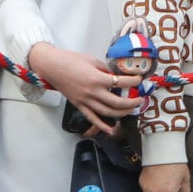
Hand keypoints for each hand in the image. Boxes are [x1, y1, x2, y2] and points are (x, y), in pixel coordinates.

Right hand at [28, 43, 142, 132]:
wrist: (52, 67)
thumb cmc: (71, 60)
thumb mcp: (93, 61)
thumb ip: (106, 70)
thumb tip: (117, 75)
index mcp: (97, 79)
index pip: (121, 82)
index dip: (134, 81)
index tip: (140, 79)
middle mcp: (92, 92)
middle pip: (117, 102)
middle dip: (132, 102)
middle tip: (140, 99)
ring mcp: (85, 101)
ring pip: (107, 113)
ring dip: (122, 113)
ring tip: (131, 110)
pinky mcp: (79, 105)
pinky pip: (92, 118)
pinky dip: (101, 126)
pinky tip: (111, 130)